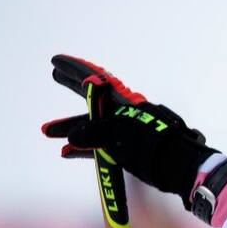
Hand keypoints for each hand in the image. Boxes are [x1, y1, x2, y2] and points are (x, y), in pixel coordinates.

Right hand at [42, 55, 216, 207]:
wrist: (179, 166)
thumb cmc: (152, 145)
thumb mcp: (120, 135)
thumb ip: (95, 133)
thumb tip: (73, 137)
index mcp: (122, 102)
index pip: (94, 79)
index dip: (74, 69)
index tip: (56, 61)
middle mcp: (122, 113)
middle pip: (93, 96)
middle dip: (72, 87)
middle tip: (54, 74)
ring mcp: (124, 131)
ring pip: (93, 125)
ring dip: (71, 127)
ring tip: (47, 132)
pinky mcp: (128, 149)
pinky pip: (101, 145)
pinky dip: (85, 149)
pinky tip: (67, 153)